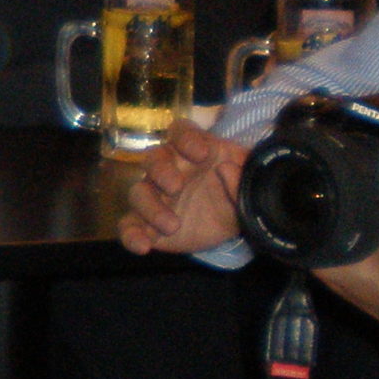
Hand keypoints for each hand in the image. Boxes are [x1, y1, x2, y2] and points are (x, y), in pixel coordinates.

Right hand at [118, 120, 247, 254]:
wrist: (237, 219)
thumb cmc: (238, 188)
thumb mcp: (249, 179)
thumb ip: (242, 174)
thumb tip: (228, 169)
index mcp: (193, 150)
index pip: (180, 132)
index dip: (186, 138)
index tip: (202, 154)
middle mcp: (169, 168)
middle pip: (153, 159)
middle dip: (161, 171)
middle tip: (176, 187)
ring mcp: (156, 196)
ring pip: (139, 193)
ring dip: (150, 208)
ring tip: (172, 226)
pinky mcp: (148, 222)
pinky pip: (129, 225)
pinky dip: (131, 235)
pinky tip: (142, 246)